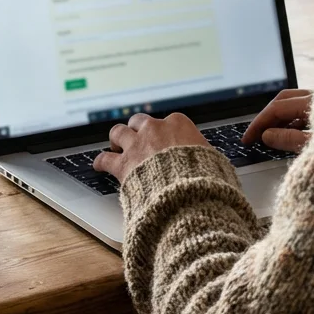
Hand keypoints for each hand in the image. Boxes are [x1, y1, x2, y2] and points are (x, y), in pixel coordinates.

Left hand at [94, 112, 209, 182]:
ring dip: (117, 139)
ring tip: (116, 145)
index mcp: (179, 124)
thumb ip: (207, 157)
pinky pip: (104, 158)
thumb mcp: (215, 161)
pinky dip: (101, 161)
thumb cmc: (204, 177)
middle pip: (140, 121)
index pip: (169, 121)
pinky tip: (99, 165)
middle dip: (138, 130)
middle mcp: (154, 129)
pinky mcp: (123, 163)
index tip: (166, 139)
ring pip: (118, 132)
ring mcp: (136, 145)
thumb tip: (214, 164)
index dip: (166, 132)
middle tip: (138, 139)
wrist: (186, 192)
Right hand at [242, 89, 313, 152]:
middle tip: (255, 134)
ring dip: (280, 117)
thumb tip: (266, 135)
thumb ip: (291, 139)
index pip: (277, 108)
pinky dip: (294, 119)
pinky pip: (306, 109)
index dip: (259, 123)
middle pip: (284, 99)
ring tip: (270, 135)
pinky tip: (290, 133)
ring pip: (295, 103)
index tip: (248, 139)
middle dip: (266, 116)